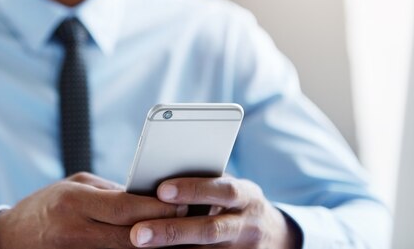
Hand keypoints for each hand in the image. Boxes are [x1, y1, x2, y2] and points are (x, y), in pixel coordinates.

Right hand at [0, 172, 186, 248]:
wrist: (9, 239)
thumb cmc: (46, 205)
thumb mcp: (74, 187)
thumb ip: (110, 192)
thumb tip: (148, 195)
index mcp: (75, 203)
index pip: (126, 208)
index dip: (158, 208)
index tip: (182, 203)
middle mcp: (75, 232)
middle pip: (132, 236)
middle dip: (164, 230)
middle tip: (189, 222)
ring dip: (155, 248)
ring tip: (180, 241)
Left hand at [129, 176, 301, 248]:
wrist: (275, 237)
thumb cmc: (237, 204)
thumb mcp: (231, 188)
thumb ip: (205, 182)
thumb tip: (162, 172)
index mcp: (247, 197)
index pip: (222, 190)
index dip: (193, 189)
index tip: (161, 190)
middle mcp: (247, 226)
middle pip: (209, 230)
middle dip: (172, 231)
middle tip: (138, 233)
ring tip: (140, 247)